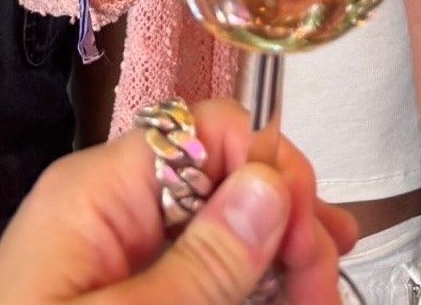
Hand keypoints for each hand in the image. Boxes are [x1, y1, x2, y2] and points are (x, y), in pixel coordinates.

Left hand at [0, 98, 357, 304]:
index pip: (207, 132)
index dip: (271, 173)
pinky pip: (206, 277)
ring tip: (317, 300)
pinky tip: (285, 300)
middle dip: (287, 230)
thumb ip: (201, 265)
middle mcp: (114, 214)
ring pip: (229, 236)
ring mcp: (125, 262)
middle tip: (322, 292)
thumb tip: (270, 183)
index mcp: (98, 195)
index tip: (308, 241)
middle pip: (230, 185)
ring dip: (280, 266)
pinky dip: (250, 292)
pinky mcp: (134, 299)